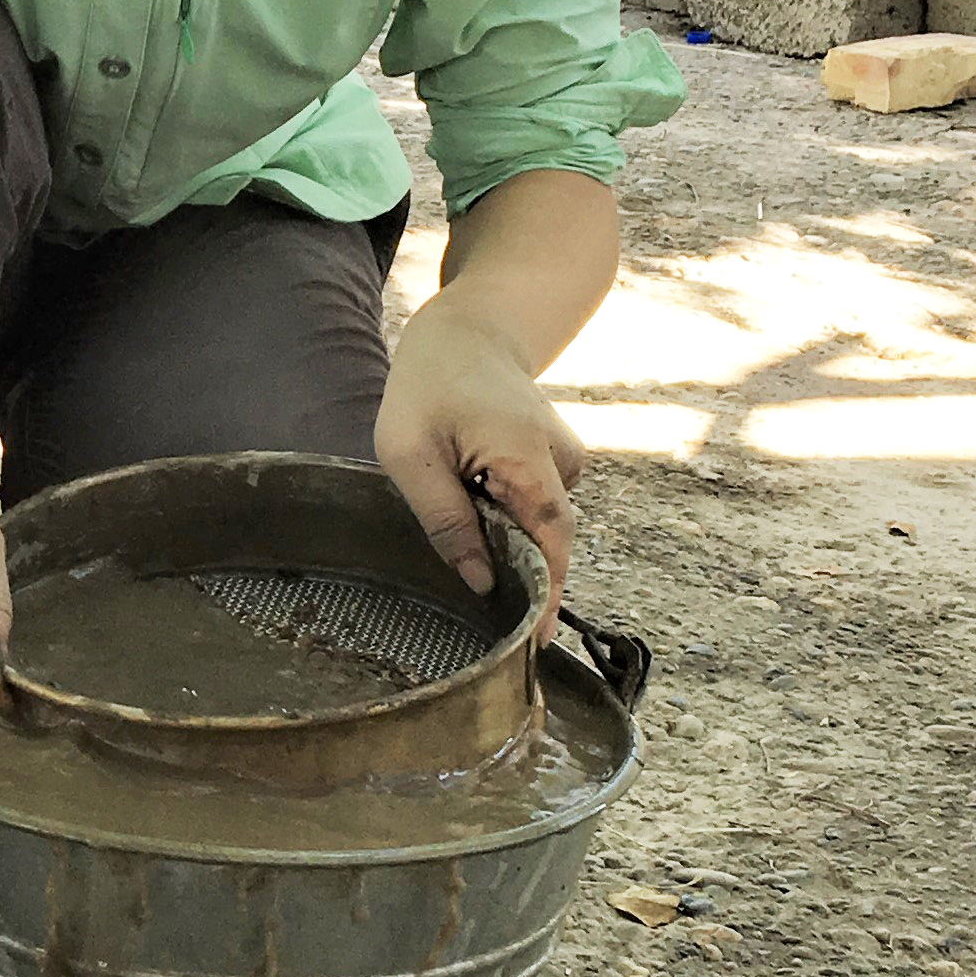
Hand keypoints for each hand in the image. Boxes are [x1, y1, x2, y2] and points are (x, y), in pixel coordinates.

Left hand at [375, 300, 586, 620]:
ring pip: (538, 524)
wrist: (468, 332)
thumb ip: (446, 522)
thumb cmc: (429, 386)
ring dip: (506, 536)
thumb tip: (480, 582)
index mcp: (527, 457)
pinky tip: (475, 492)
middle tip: (482, 600)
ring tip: (460, 502)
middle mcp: (561, 463)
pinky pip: (534, 506)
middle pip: (548, 540)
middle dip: (519, 573)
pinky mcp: (555, 462)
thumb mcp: (411, 455)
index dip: (546, 598)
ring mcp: (564, 461)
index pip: (551, 543)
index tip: (535, 644)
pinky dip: (509, 515)